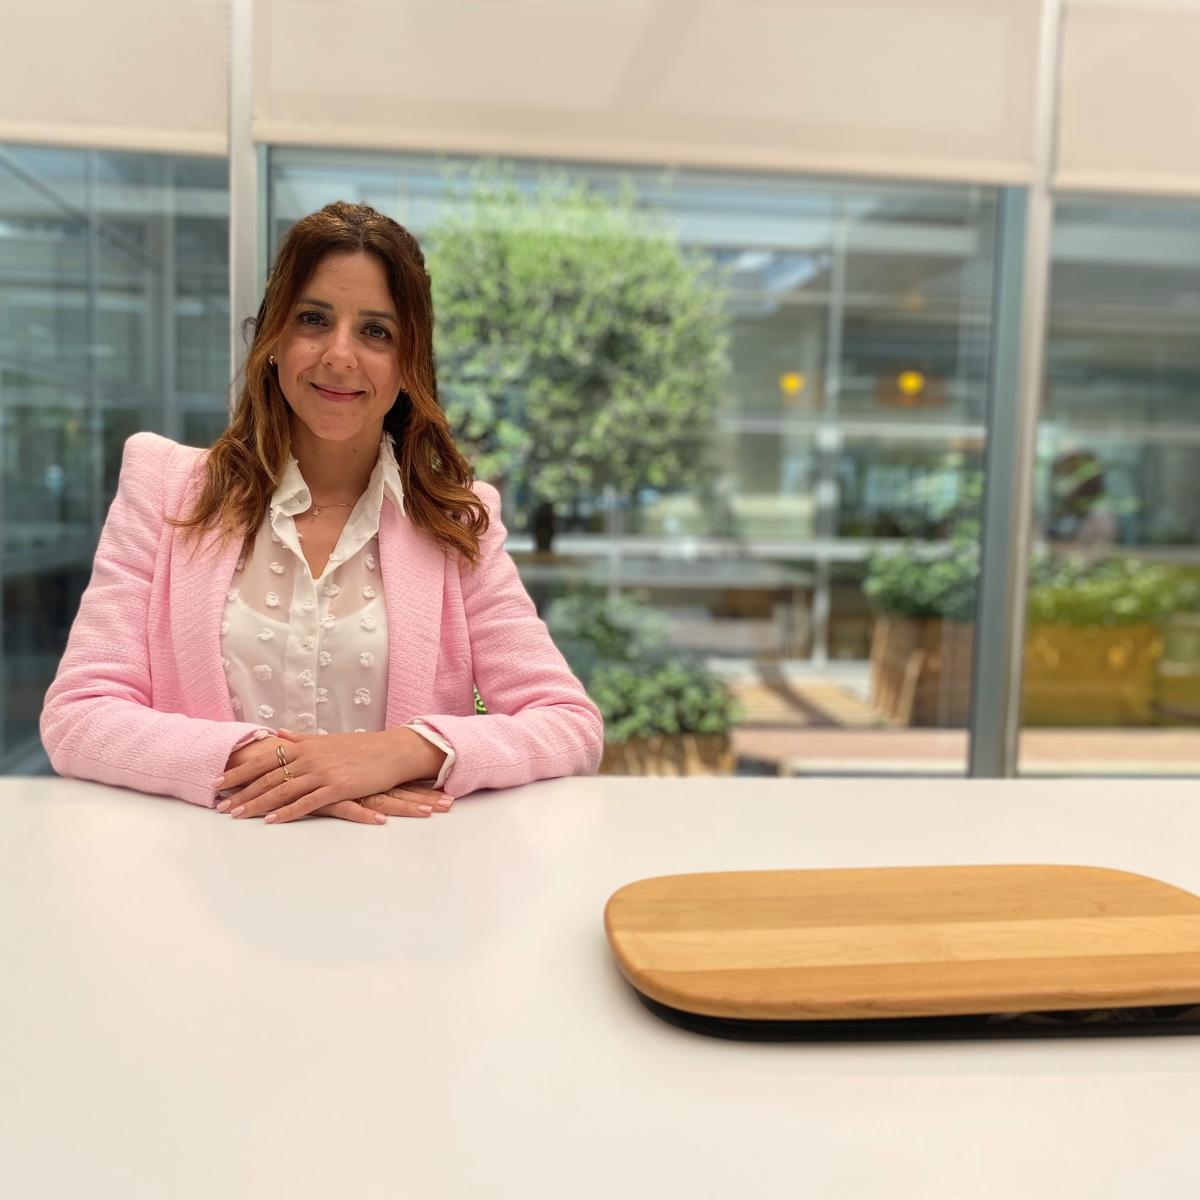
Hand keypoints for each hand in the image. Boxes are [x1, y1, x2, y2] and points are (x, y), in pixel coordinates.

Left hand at [218, 739, 408, 824]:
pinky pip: (307, 802)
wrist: (394, 751)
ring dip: (257, 804)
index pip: (264, 760)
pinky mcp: (338, 787)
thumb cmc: (363, 747)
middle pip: (268, 777)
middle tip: (220, 806)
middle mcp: (310, 758)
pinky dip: (287, 812)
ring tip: (237, 815)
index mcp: (305, 746)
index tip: (218, 782)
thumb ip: (300, 739)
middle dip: (241, 792)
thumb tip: (278, 735)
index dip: (239, 772)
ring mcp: (323, 773)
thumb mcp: (328, 740)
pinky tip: (271, 821)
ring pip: (283, 790)